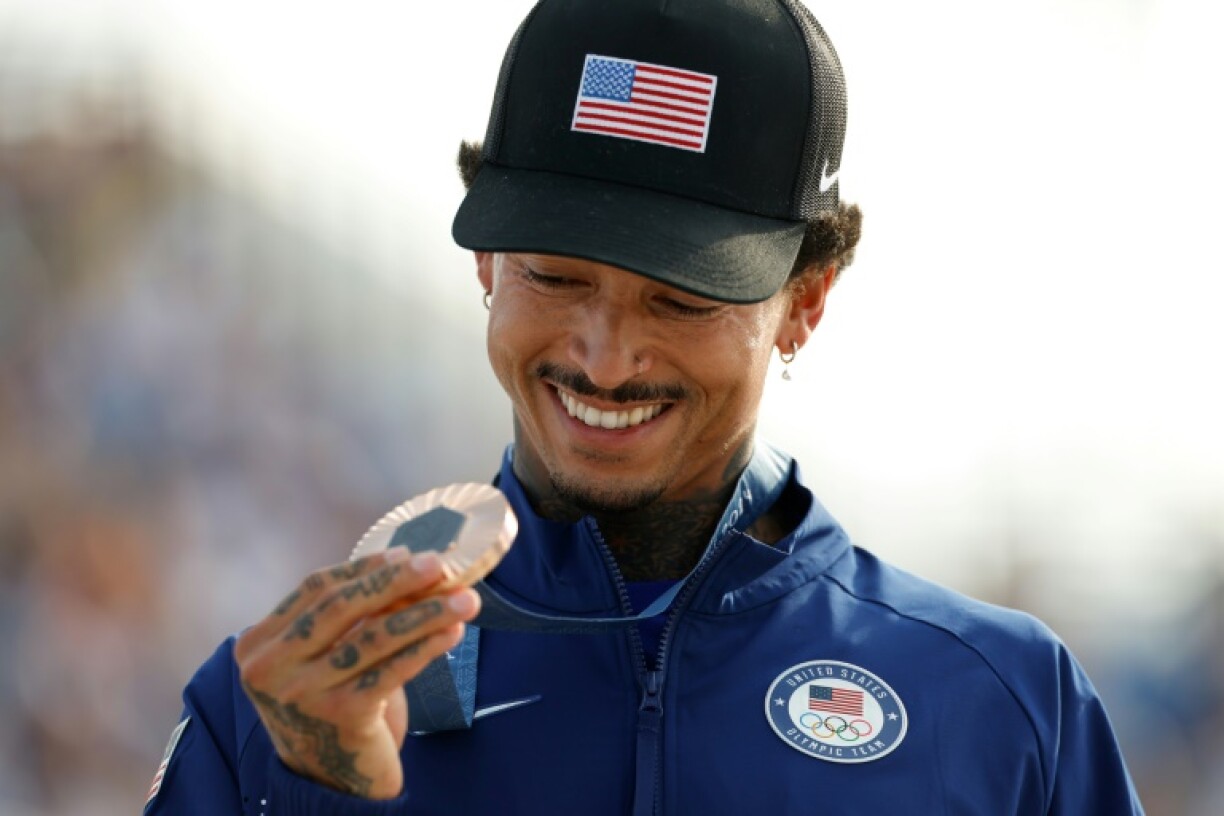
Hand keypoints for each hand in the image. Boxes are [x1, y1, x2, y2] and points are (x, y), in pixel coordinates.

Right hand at [233, 549, 479, 798]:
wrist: (331, 782)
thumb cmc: (332, 704)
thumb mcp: (324, 657)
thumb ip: (351, 616)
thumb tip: (408, 561)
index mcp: (257, 645)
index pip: (315, 588)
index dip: (364, 568)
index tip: (408, 553)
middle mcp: (269, 670)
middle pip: (340, 606)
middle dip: (395, 580)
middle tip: (440, 565)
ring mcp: (302, 695)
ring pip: (372, 637)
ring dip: (424, 613)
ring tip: (465, 600)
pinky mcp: (341, 718)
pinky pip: (392, 670)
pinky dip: (426, 646)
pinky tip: (453, 633)